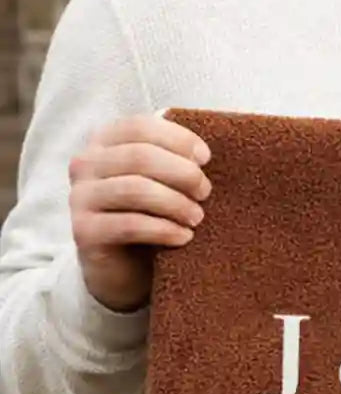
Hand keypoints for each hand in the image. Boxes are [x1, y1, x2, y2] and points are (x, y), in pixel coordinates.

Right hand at [68, 115, 211, 312]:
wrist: (126, 267)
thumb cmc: (152, 214)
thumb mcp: (163, 181)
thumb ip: (176, 159)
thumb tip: (205, 153)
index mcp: (105, 142)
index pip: (139, 126)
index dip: (178, 139)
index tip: (206, 158)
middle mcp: (86, 164)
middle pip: (139, 156)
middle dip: (182, 173)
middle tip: (206, 192)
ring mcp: (80, 198)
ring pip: (134, 189)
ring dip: (175, 203)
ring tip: (197, 218)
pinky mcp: (84, 232)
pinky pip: (129, 225)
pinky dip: (163, 229)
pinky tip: (183, 237)